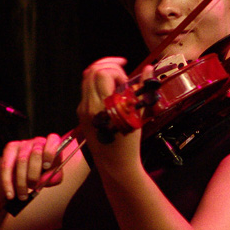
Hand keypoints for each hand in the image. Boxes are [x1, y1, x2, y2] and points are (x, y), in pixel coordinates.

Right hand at [0, 133, 64, 200]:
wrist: (26, 171)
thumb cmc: (43, 172)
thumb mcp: (53, 175)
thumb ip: (54, 177)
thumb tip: (46, 179)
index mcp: (52, 144)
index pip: (53, 140)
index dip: (50, 152)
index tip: (46, 166)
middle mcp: (38, 141)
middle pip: (36, 153)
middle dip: (34, 173)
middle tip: (33, 186)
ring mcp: (23, 144)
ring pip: (21, 160)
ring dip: (21, 181)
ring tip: (22, 195)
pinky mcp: (10, 149)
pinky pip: (7, 166)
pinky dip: (8, 182)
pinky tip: (10, 193)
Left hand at [77, 57, 153, 173]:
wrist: (114, 163)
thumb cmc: (129, 142)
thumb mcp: (137, 114)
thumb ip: (142, 88)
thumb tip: (148, 69)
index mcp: (105, 106)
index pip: (103, 73)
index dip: (116, 70)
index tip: (126, 79)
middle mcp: (90, 105)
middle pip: (91, 72)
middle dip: (107, 66)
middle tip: (121, 71)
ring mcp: (83, 109)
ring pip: (87, 79)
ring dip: (101, 74)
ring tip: (115, 80)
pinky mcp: (81, 113)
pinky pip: (86, 91)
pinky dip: (96, 85)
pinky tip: (109, 91)